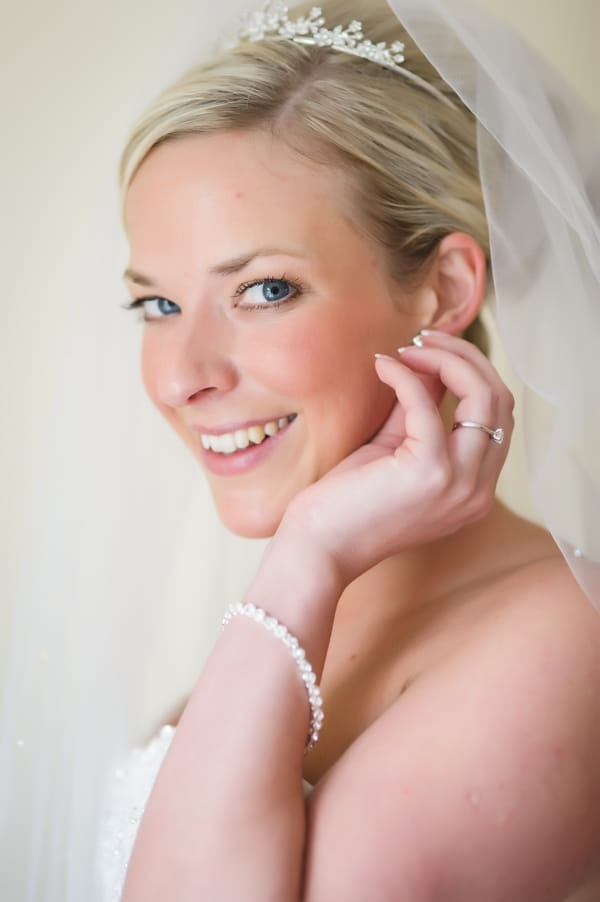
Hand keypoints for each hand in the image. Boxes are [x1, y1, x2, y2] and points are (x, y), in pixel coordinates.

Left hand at [283, 330, 513, 586]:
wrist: (319, 549)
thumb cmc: (349, 504)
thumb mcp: (395, 449)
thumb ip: (419, 409)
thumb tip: (430, 360)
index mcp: (475, 487)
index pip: (498, 415)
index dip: (472, 373)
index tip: (432, 351)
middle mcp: (478, 490)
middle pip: (500, 400)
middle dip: (466, 357)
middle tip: (424, 338)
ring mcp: (460, 483)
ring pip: (484, 397)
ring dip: (446, 359)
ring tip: (409, 348)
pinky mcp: (429, 471)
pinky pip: (427, 403)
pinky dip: (405, 375)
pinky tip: (383, 367)